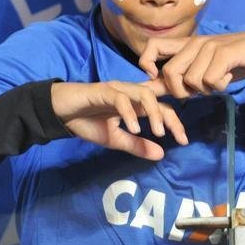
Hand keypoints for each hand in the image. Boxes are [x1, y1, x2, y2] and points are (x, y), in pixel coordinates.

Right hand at [50, 80, 186, 159]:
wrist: (60, 112)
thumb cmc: (87, 122)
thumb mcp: (114, 139)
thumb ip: (136, 145)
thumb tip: (162, 155)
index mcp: (135, 103)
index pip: (162, 108)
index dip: (176, 122)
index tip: (184, 141)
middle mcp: (130, 92)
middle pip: (158, 99)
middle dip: (171, 117)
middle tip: (178, 137)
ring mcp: (117, 89)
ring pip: (144, 95)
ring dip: (154, 113)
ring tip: (158, 133)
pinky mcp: (102, 90)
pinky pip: (120, 98)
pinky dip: (130, 113)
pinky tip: (134, 128)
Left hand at [139, 31, 244, 98]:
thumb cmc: (231, 62)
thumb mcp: (201, 70)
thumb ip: (176, 78)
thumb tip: (148, 89)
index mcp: (186, 45)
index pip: (153, 46)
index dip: (146, 62)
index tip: (157, 77)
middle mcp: (194, 43)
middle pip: (170, 72)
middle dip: (181, 91)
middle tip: (199, 90)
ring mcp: (209, 46)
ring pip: (192, 80)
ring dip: (206, 89)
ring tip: (218, 80)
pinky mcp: (224, 53)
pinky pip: (211, 80)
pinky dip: (220, 86)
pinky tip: (228, 77)